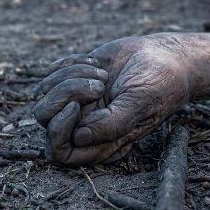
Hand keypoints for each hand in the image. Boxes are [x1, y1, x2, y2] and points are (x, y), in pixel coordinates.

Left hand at [33, 35, 194, 164]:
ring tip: (102, 72)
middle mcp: (84, 126)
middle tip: (97, 84)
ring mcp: (77, 103)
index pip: (59, 152)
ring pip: (44, 95)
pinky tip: (96, 62)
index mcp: (101, 144)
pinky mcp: (73, 80)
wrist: (165, 57)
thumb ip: (111, 125)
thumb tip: (78, 136)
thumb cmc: (158, 84)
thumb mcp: (140, 104)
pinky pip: (51, 73)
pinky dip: (70, 63)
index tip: (75, 106)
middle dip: (63, 96)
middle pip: (45, 121)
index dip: (58, 130)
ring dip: (69, 77)